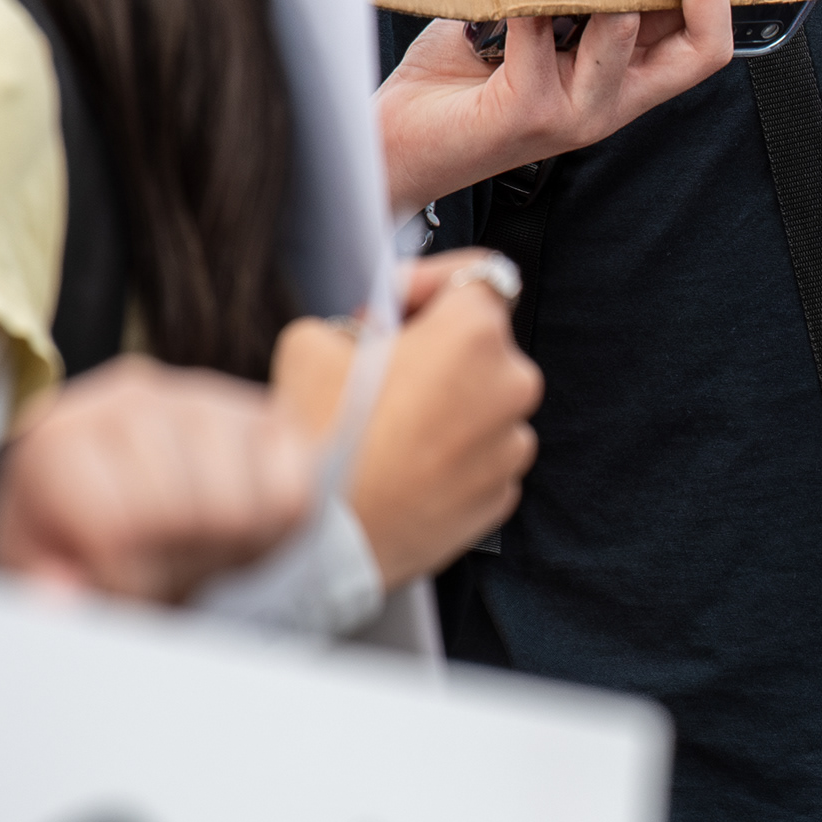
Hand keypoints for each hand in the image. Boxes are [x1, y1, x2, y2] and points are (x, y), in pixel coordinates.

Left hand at [0, 359, 313, 603]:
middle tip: (159, 565)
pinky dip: (272, 530)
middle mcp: (131, 398)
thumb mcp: (41, 568)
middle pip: (181, 517)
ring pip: (239, 510)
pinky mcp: (265, 416)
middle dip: (174, 564)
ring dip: (222, 549)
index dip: (124, 580)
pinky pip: (293, 494)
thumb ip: (46, 589)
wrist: (119, 503)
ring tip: (191, 546)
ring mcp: (206, 398)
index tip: (118, 586)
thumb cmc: (74, 537)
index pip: (116, 525)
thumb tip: (63, 602)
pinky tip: (232, 527)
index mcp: (58, 434)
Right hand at [271, 253, 542, 586]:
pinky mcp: (501, 497)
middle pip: (480, 346)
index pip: (482, 277)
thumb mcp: (310, 342)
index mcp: (475, 334)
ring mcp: (511, 447)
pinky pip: (479, 459)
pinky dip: (448, 456)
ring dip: (443, 405)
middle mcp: (511, 386)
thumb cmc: (318, 438)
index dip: (433, 284)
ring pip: (481, 405)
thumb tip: (368, 338)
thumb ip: (353, 323)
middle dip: (433, 349)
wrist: (324, 544)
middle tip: (376, 368)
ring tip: (384, 428)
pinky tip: (399, 468)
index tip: (395, 307)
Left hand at [379, 0, 732, 212]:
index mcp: (622, 83)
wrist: (398, 146)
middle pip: (703, 49)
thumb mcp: (528, 27)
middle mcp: (611, 102)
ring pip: (624, 27)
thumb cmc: (458, 82)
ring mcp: (575, 113)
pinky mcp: (528, 111)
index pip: (706, 43)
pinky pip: (540, 28)